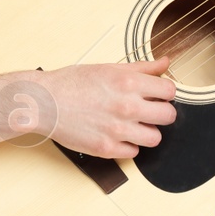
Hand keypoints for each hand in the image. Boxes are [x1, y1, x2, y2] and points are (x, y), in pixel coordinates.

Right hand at [33, 57, 176, 158]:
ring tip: (132, 125)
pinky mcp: (106, 149)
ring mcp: (117, 130)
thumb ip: (142, 68)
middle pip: (168, 116)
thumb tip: (166, 62)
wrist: (44, 102)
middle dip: (160, 113)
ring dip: (146, 132)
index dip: (164, 93)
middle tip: (147, 111)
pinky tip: (116, 135)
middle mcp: (126, 107)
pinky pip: (133, 153)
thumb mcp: (109, 68)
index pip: (170, 91)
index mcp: (128, 83)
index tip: (156, 95)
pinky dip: (127, 146)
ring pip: (155, 138)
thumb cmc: (73, 83)